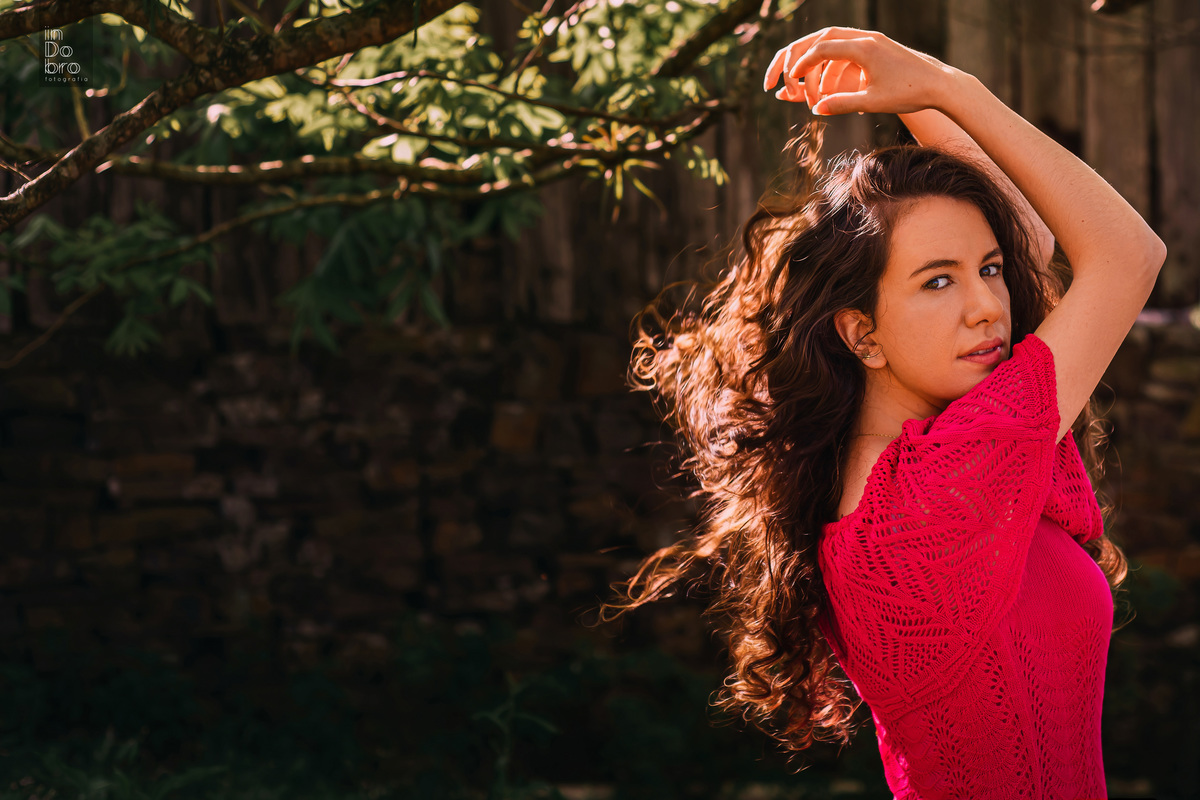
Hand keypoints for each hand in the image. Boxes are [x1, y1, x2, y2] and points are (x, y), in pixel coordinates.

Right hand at [763, 27, 955, 115]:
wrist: (941, 84)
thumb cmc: (909, 93)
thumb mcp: (872, 102)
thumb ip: (841, 103)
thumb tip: (816, 110)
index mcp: (864, 49)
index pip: (822, 49)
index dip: (802, 64)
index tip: (789, 80)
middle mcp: (868, 39)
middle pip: (824, 38)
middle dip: (802, 56)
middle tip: (787, 75)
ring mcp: (874, 40)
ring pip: (835, 40)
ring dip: (817, 58)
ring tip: (803, 78)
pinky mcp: (879, 47)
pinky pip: (848, 48)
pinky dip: (833, 61)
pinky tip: (828, 79)